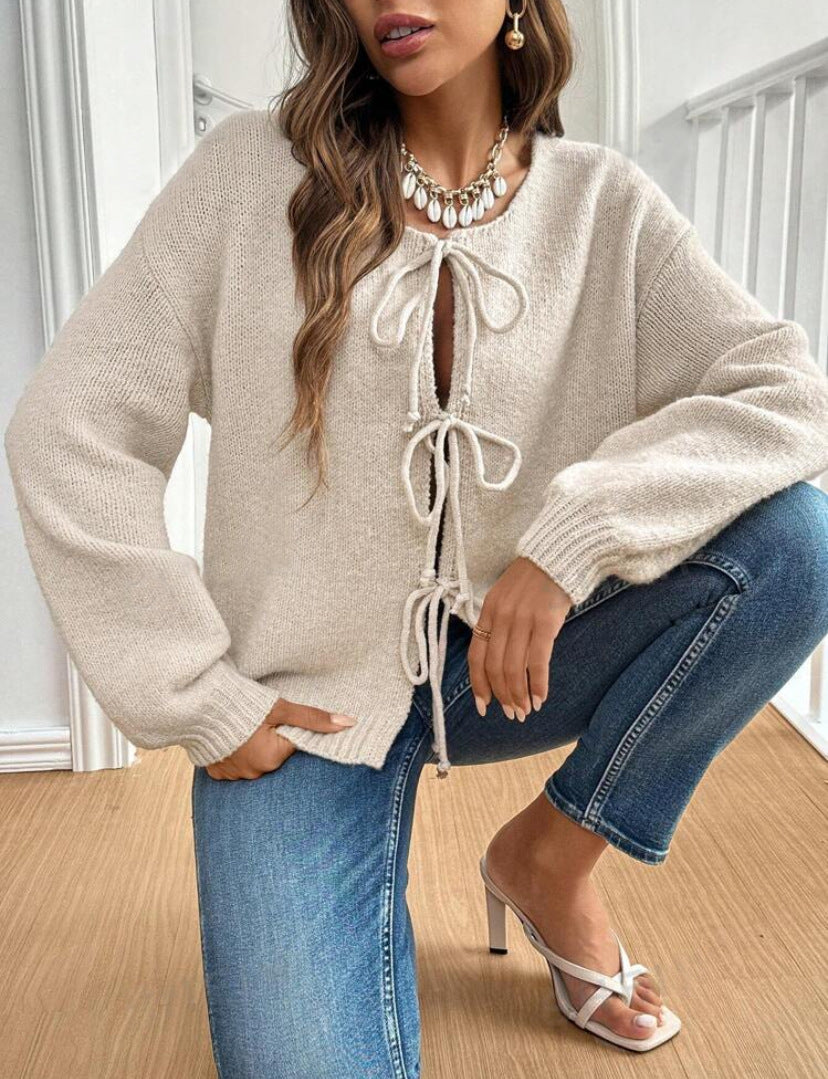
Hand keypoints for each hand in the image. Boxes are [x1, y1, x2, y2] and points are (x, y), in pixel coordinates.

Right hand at [204, 698, 357, 779]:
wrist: (197, 705)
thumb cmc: (242, 705)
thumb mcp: (282, 708)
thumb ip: (314, 718)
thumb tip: (349, 724)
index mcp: (272, 759)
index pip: (291, 744)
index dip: (286, 727)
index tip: (277, 717)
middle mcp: (254, 773)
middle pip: (273, 754)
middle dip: (269, 738)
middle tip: (258, 720)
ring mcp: (233, 775)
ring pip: (253, 759)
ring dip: (250, 746)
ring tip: (241, 726)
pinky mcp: (215, 773)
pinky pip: (233, 763)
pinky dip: (234, 751)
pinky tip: (228, 736)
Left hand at [467, 556, 572, 720]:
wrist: (559, 553)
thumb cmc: (535, 578)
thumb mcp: (507, 595)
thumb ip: (500, 622)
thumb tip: (500, 657)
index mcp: (488, 611)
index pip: (476, 655)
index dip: (479, 684)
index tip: (484, 705)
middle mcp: (501, 617)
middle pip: (495, 667)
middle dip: (502, 695)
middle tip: (512, 714)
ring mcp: (522, 620)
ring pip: (514, 668)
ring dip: (519, 695)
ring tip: (525, 711)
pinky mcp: (545, 622)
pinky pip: (538, 661)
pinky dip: (538, 684)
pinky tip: (541, 698)